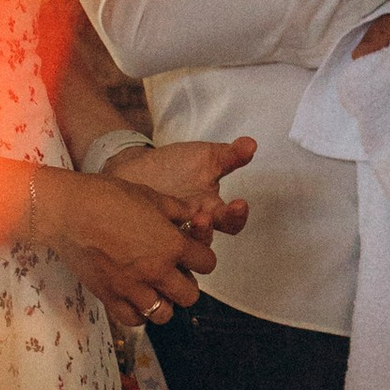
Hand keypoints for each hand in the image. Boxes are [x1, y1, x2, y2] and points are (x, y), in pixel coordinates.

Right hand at [32, 164, 205, 330]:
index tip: (192, 252)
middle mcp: (156, 271)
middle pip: (190, 295)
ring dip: (163, 302)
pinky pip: (133, 319)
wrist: (67, 210)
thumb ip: (177, 210)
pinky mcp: (109, 297)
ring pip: (164, 314)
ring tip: (155, 289)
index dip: (202, 256)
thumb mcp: (150, 195)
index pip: (207, 263)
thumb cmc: (105, 197)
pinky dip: (138, 313)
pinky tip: (135, 299)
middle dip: (186, 283)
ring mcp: (132, 288)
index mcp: (172, 245)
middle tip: (174, 273)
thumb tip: (193, 214)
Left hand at [109, 135, 253, 237]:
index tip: (240, 203)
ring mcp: (170, 229)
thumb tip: (251, 144)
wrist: (138, 167)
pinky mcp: (148, 229)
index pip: (232, 222)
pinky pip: (154, 236)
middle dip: (207, 230)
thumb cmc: (176, 166)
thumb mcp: (206, 157)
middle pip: (206, 240)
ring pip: (181, 244)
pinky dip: (156, 225)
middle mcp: (193, 225)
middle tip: (204, 217)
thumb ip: (230, 154)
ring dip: (184, 233)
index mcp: (211, 210)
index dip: (237, 216)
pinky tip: (154, 212)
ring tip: (184, 218)